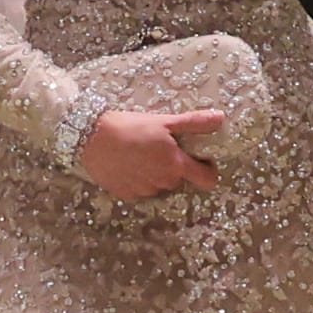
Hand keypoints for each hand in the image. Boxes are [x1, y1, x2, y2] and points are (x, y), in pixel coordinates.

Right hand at [77, 107, 229, 200]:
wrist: (91, 137)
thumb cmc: (130, 127)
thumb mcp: (165, 121)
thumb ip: (195, 123)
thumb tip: (221, 118)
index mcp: (175, 165)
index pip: (207, 180)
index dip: (208, 171)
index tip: (202, 160)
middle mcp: (162, 182)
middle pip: (179, 180)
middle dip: (176, 168)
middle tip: (161, 149)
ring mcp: (143, 190)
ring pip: (159, 186)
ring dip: (156, 174)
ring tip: (142, 155)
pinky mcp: (125, 194)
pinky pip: (140, 190)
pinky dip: (138, 180)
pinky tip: (129, 165)